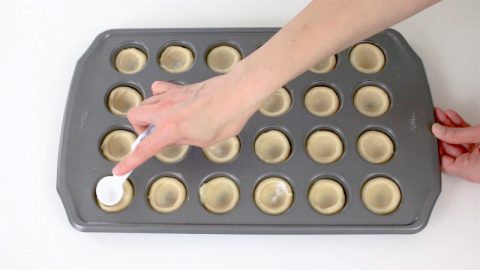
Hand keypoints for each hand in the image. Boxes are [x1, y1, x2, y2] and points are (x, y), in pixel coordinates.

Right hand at [112, 73, 261, 175]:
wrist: (237, 92)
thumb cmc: (226, 116)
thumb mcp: (204, 141)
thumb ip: (183, 140)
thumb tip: (174, 137)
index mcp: (171, 128)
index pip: (144, 148)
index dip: (130, 161)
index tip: (120, 169)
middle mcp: (166, 110)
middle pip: (134, 116)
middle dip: (139, 129)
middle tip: (153, 137)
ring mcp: (172, 96)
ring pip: (145, 103)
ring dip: (149, 115)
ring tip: (165, 124)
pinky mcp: (180, 88)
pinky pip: (159, 90)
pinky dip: (159, 97)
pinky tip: (170, 104)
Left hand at [432, 108, 479, 182]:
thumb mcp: (478, 136)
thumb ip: (456, 134)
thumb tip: (437, 130)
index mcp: (469, 170)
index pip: (441, 161)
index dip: (434, 146)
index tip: (429, 132)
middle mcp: (474, 167)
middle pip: (450, 149)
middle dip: (441, 131)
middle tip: (434, 119)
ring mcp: (479, 157)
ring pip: (459, 141)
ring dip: (450, 127)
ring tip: (441, 114)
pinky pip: (469, 138)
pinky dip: (461, 127)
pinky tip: (452, 117)